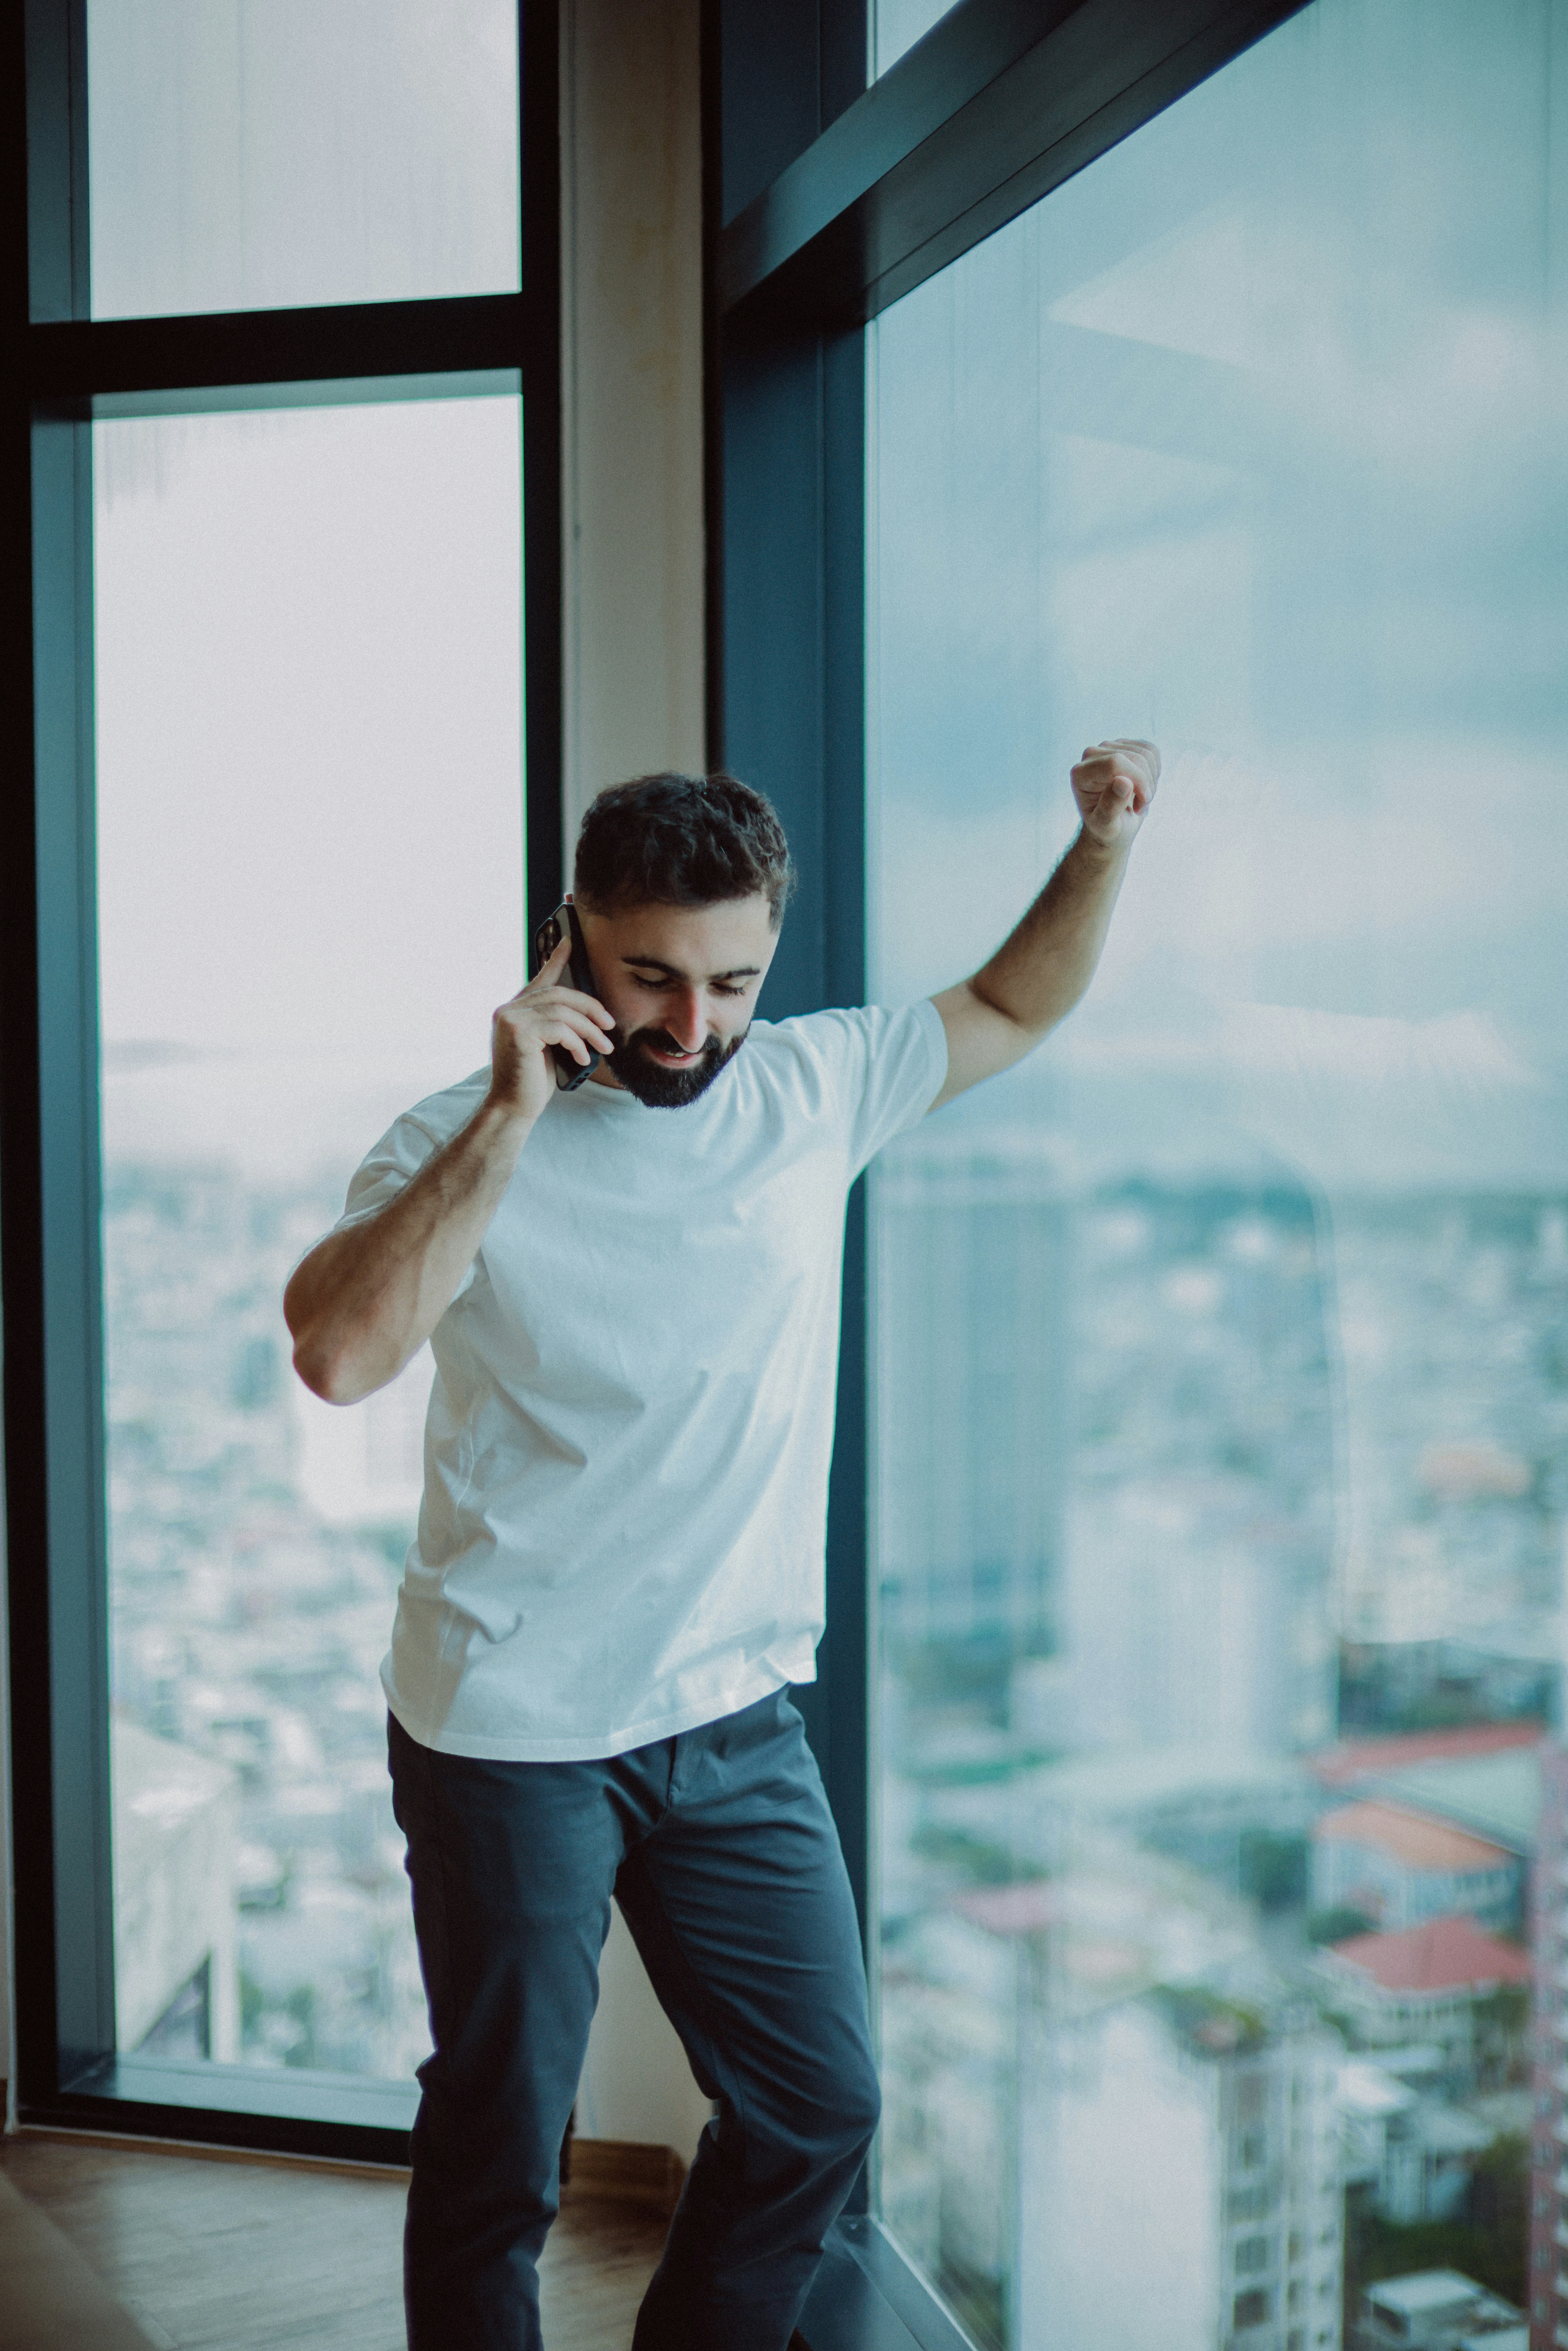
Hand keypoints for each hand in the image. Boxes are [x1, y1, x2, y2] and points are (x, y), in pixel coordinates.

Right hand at [487, 933, 615, 1123]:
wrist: (514, 1106)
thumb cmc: (533, 1080)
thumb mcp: (549, 1046)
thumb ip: (556, 1024)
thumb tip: (581, 1010)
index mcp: (515, 1010)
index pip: (541, 978)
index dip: (556, 958)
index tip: (570, 941)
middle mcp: (508, 1009)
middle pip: (559, 994)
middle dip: (590, 1008)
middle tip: (610, 1025)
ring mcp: (510, 1019)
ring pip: (563, 1011)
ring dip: (590, 1030)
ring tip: (604, 1047)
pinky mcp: (518, 1033)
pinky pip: (560, 1028)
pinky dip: (577, 1043)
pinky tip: (583, 1058)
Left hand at [1070, 738, 1159, 848]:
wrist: (1112, 823)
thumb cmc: (1107, 828)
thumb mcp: (1106, 826)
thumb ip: (1110, 807)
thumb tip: (1123, 781)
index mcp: (1080, 774)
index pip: (1116, 763)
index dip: (1138, 782)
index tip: (1142, 805)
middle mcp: (1091, 755)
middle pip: (1135, 757)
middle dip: (1146, 785)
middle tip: (1140, 806)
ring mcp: (1109, 747)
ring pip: (1147, 753)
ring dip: (1151, 780)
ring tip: (1140, 799)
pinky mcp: (1125, 745)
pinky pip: (1152, 751)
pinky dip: (1154, 771)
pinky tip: (1143, 786)